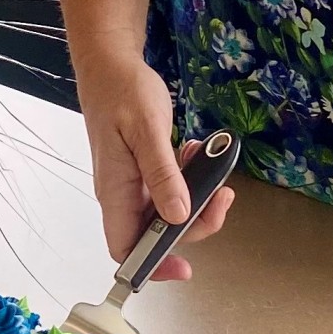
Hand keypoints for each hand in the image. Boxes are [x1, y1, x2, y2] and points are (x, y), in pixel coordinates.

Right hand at [79, 57, 234, 281]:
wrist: (111, 65)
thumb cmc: (123, 92)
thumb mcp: (147, 130)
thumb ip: (162, 175)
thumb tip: (177, 217)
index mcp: (115, 191)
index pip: (125, 248)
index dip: (153, 265)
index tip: (185, 268)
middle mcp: (123, 194)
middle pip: (158, 233)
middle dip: (195, 221)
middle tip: (221, 194)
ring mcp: (134, 183)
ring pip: (169, 211)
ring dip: (197, 197)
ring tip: (211, 165)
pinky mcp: (145, 170)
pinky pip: (171, 189)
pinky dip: (190, 179)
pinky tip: (196, 153)